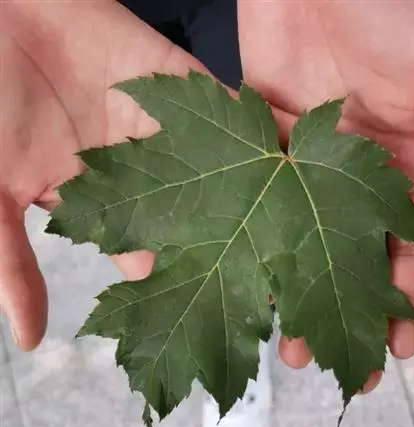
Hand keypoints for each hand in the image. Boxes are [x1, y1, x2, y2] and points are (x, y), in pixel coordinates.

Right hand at [0, 1, 306, 375]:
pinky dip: (277, 136)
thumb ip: (12, 264)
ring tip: (315, 241)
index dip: (185, 293)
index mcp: (112, 209)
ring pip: (234, 178)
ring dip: (273, 205)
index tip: (226, 326)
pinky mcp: (192, 89)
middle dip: (242, 263)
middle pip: (206, 230)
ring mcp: (177, 137)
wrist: (0, 16)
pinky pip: (242, 115)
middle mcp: (154, 181)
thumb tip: (28, 341)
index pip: (157, 264)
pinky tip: (315, 166)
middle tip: (283, 300)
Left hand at [238, 0, 413, 390]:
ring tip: (280, 339)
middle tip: (321, 359)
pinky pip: (253, 197)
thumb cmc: (395, 2)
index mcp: (407, 162)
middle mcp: (355, 170)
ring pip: (297, 236)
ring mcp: (305, 158)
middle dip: (339, 309)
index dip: (407, 301)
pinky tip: (241, 275)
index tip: (396, 351)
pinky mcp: (260, 139)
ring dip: (290, 285)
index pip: (410, 248)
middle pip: (348, 254)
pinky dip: (248, 236)